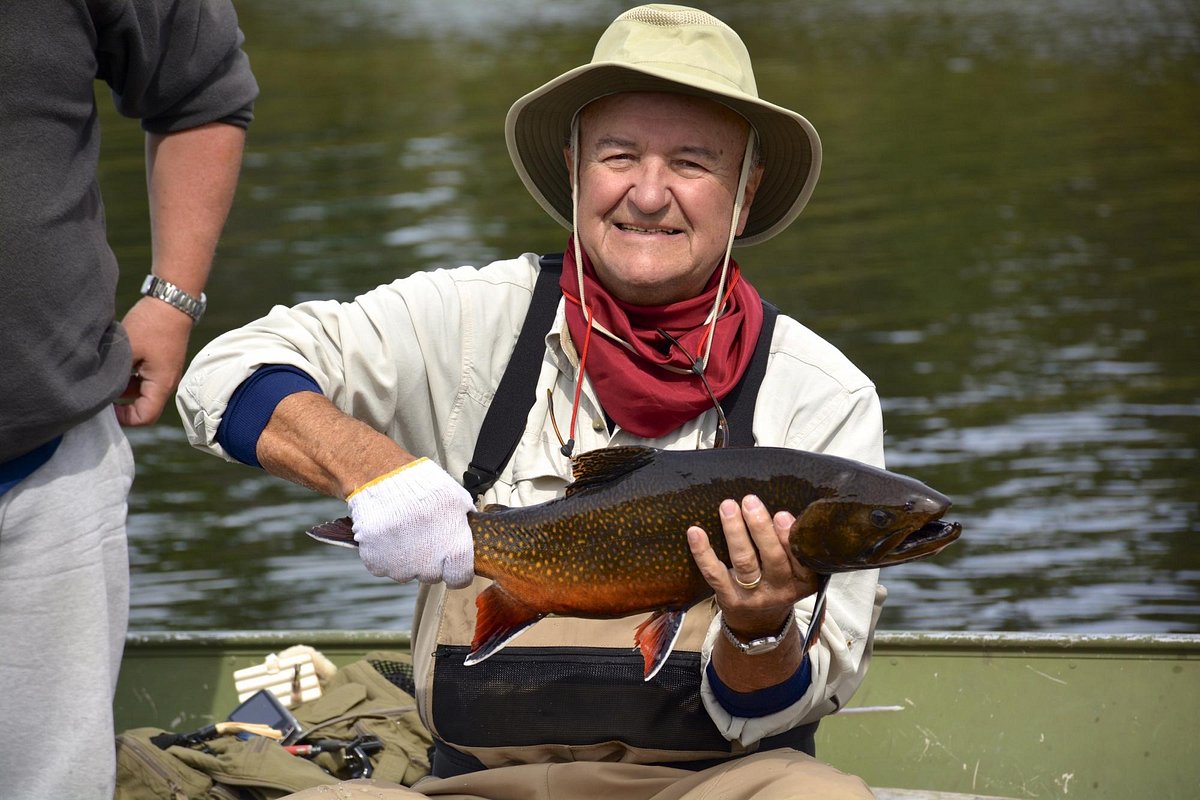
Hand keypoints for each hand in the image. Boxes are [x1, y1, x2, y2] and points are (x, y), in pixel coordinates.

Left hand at [114, 295, 193, 425]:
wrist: (173, 302)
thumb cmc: (151, 324)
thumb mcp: (127, 350)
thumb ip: (116, 374)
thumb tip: (101, 390)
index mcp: (161, 384)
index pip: (145, 417)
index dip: (123, 418)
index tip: (105, 405)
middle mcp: (167, 383)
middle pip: (144, 408)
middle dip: (122, 405)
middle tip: (101, 392)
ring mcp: (165, 373)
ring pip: (142, 393)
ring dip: (125, 388)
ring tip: (107, 373)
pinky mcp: (162, 364)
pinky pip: (145, 380)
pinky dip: (130, 377)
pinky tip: (117, 363)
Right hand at [347, 458, 475, 587]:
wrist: (382, 476)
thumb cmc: (422, 483)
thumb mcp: (457, 498)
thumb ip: (465, 523)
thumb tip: (467, 535)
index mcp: (453, 549)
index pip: (460, 578)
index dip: (456, 570)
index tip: (452, 563)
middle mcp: (427, 564)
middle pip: (432, 575)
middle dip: (430, 560)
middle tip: (423, 534)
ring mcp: (399, 566)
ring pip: (406, 572)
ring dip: (406, 558)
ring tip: (403, 529)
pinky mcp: (375, 563)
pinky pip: (383, 566)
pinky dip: (384, 554)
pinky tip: (387, 533)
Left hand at [687, 494, 817, 636]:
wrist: (760, 626)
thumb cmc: (779, 584)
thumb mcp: (797, 571)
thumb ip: (792, 546)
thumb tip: (779, 512)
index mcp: (802, 580)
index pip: (800, 558)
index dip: (788, 537)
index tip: (781, 514)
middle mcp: (780, 589)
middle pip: (772, 557)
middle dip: (760, 528)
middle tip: (750, 501)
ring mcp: (753, 595)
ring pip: (744, 562)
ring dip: (735, 532)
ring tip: (728, 507)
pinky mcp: (729, 598)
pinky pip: (715, 574)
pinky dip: (703, 552)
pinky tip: (695, 532)